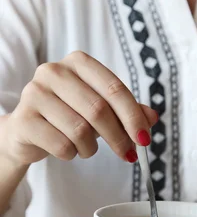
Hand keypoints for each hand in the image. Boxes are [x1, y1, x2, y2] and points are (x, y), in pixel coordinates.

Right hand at [3, 51, 157, 165]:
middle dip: (119, 137)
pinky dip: (72, 154)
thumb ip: (127, 111)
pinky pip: (61, 145)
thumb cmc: (69, 115)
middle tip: (129, 154)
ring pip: (80, 130)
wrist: (27, 130)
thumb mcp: (101, 109)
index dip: (133, 116)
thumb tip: (152, 117)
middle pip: (98, 109)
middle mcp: (54, 71)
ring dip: (91, 148)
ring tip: (88, 149)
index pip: (114, 88)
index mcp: (78, 62)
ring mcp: (34, 93)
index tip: (145, 139)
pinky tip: (68, 150)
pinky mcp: (23, 119)